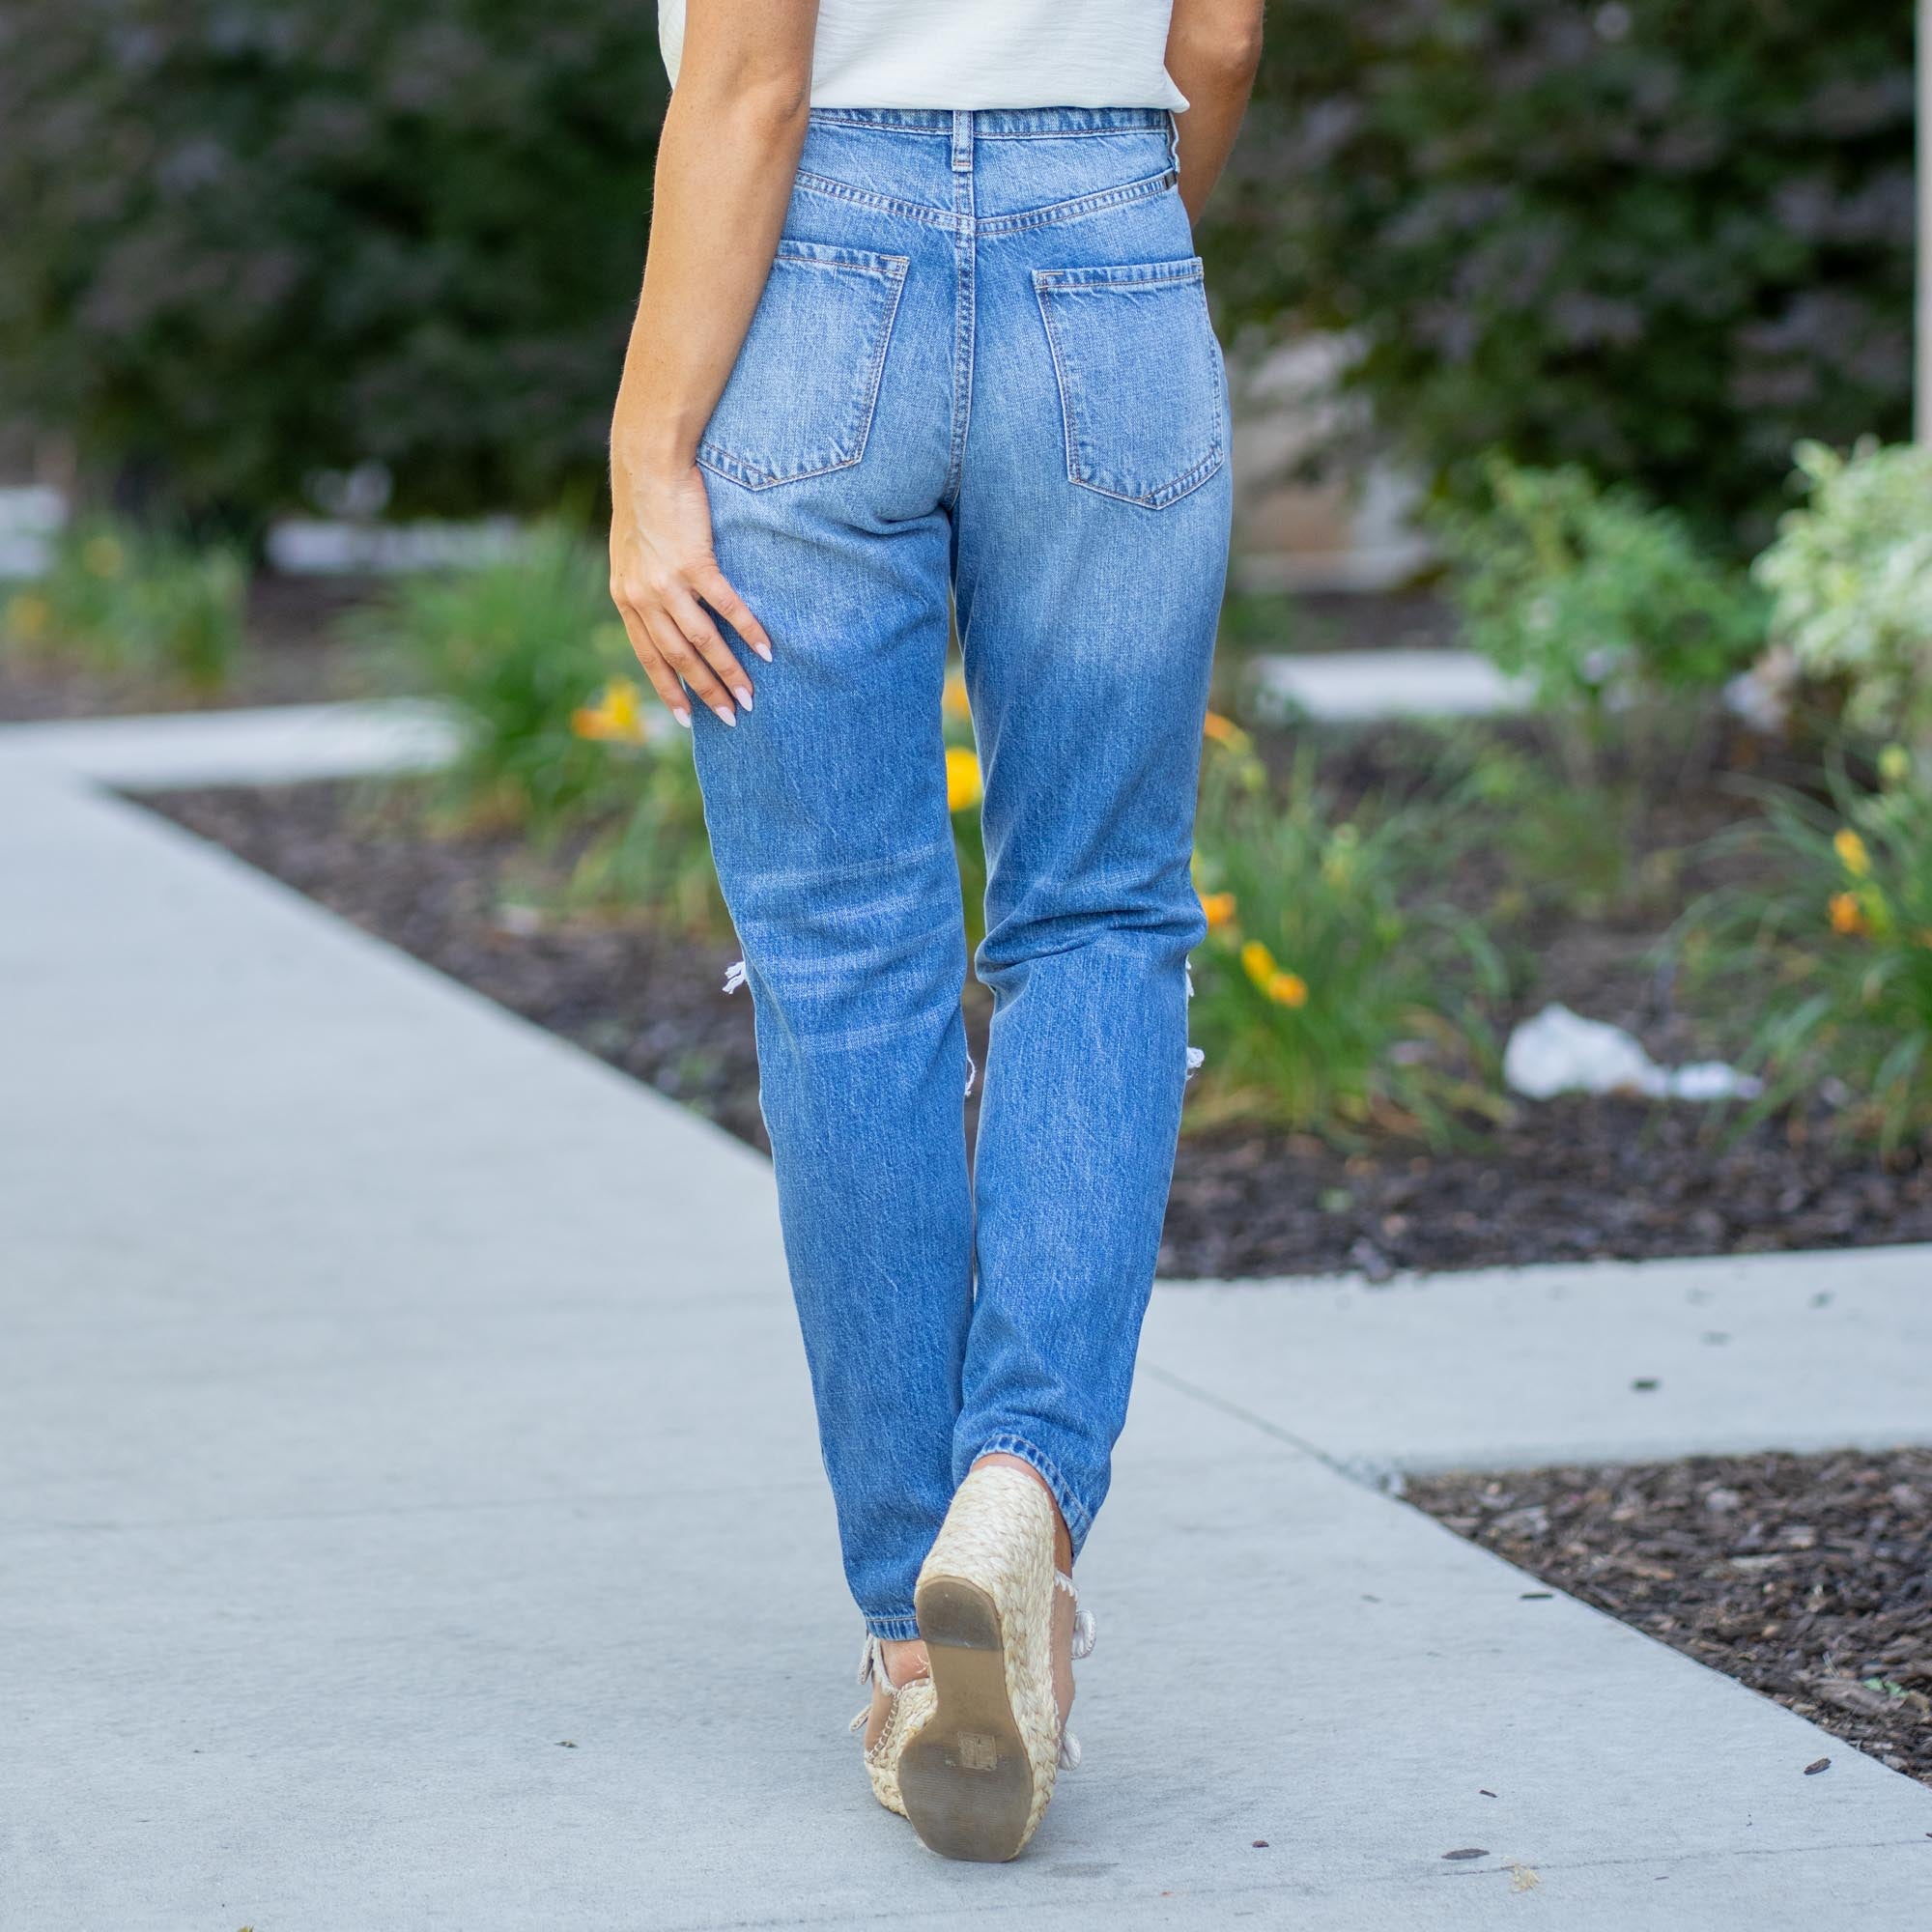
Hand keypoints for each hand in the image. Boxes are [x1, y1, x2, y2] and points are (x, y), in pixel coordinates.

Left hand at [609, 459, 771, 727]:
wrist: (648, 464)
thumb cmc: (645, 504)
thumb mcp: (631, 554)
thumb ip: (644, 588)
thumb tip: (663, 615)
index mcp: (626, 598)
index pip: (648, 656)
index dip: (669, 689)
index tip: (688, 718)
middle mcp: (642, 596)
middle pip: (678, 657)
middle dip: (705, 691)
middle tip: (731, 717)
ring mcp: (668, 581)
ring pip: (701, 641)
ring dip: (728, 672)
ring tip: (750, 696)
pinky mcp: (694, 562)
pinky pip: (725, 607)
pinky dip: (748, 631)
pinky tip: (765, 650)